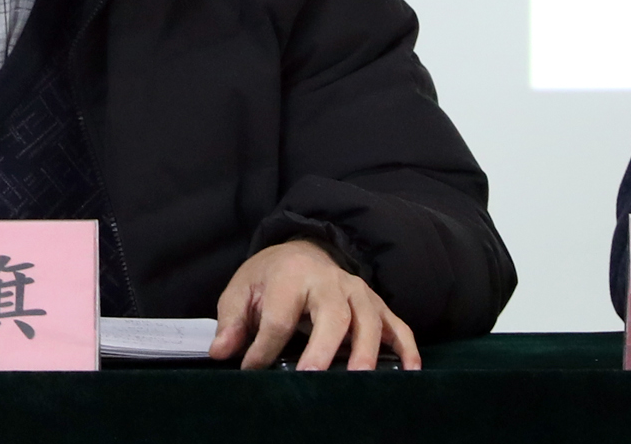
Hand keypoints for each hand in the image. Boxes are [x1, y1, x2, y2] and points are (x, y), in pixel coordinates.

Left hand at [209, 238, 420, 370]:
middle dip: (323, 349)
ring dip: (366, 352)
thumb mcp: (242, 290)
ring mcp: (358, 293)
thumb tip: (222, 352)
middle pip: (332, 316)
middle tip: (313, 377)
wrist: (304, 250)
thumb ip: (232, 321)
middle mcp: (329, 282)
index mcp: (290, 277)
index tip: (251, 372)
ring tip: (358, 379)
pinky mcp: (377, 305)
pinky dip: (407, 348)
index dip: (264, 349)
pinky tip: (409, 371)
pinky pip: (399, 326)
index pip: (278, 319)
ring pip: (368, 321)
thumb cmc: (271, 277)